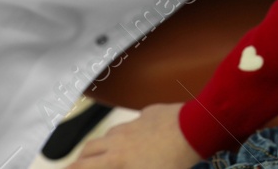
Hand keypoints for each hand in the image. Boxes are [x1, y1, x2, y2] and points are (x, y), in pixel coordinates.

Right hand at [75, 103, 199, 168]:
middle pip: (90, 148)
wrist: (195, 129)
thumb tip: (122, 167)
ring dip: (105, 145)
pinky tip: (140, 138)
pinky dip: (129, 132)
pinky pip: (132, 122)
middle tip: (84, 166)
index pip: (83, 166)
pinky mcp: (148, 114)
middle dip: (83, 158)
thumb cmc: (174, 162)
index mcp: (116, 159)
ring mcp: (133, 124)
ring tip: (110, 154)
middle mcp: (119, 139)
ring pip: (110, 134)